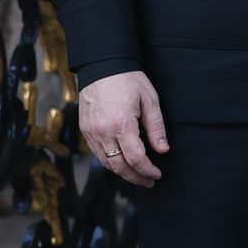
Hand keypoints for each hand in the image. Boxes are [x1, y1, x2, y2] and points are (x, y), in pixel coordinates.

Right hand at [78, 70, 168, 185]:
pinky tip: (121, 161)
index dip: (147, 171)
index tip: (157, 174)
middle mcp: (103, 132)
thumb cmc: (128, 80)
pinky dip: (110, 162)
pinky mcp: (85, 130)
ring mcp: (91, 132)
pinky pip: (97, 153)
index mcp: (121, 124)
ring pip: (106, 163)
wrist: (101, 66)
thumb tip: (163, 150)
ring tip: (137, 174)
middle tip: (149, 181)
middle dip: (136, 178)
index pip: (136, 159)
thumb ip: (156, 127)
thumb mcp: (149, 99)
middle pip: (119, 167)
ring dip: (122, 172)